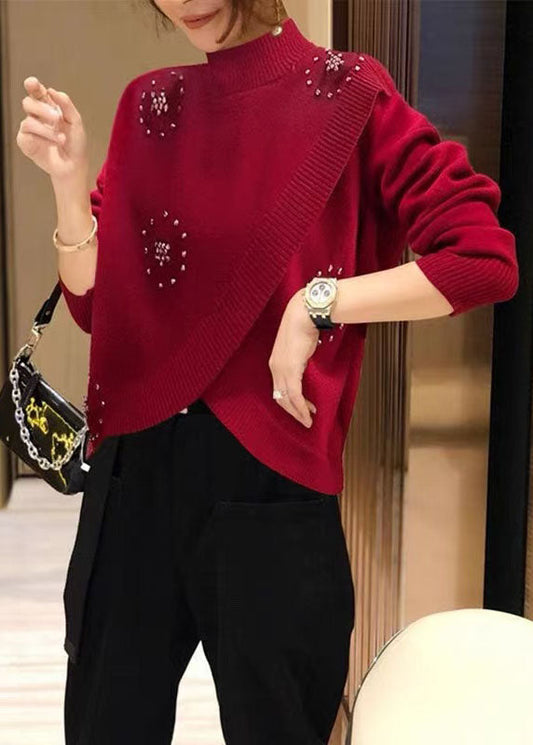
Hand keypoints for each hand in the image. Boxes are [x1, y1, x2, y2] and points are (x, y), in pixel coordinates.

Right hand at [16, 76, 88, 180]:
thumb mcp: (75, 122)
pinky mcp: (25, 141)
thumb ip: (66, 104)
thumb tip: (52, 91)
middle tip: (56, 119)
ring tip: (62, 139)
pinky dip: (43, 139)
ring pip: (28, 121)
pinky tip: (54, 144)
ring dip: (47, 130)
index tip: (32, 83)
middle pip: (28, 103)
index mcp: (48, 107)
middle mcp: (37, 116)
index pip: (37, 92)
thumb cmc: (75, 144)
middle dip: (42, 109)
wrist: (74, 165)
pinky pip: (27, 134)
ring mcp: (30, 129)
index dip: (32, 86)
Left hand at [268, 289, 318, 427]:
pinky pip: (295, 394)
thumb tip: (306, 364)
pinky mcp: (291, 370)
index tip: (302, 408)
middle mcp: (275, 368)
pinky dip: (301, 406)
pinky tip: (308, 413)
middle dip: (293, 411)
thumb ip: (299, 359)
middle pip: (280, 397)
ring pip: (287, 399)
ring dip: (298, 412)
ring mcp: (281, 370)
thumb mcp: (299, 347)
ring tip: (308, 420)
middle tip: (305, 420)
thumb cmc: (303, 326)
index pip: (279, 389)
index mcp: (275, 363)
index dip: (289, 402)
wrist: (303, 314)